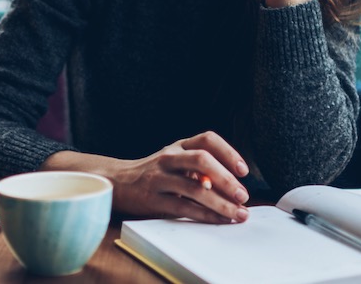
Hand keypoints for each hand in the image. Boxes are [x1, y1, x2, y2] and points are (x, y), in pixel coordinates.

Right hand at [41, 131, 250, 223]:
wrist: (117, 183)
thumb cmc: (154, 173)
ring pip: (194, 188)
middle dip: (226, 178)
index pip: (207, 139)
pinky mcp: (152, 199)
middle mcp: (168, 157)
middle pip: (202, 160)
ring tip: (238, 213)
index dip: (228, 152)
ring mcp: (158, 177)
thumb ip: (198, 168)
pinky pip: (183, 207)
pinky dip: (205, 215)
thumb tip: (229, 185)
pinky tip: (219, 220)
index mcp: (178, 145)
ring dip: (221, 203)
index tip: (244, 170)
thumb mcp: (174, 161)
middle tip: (243, 195)